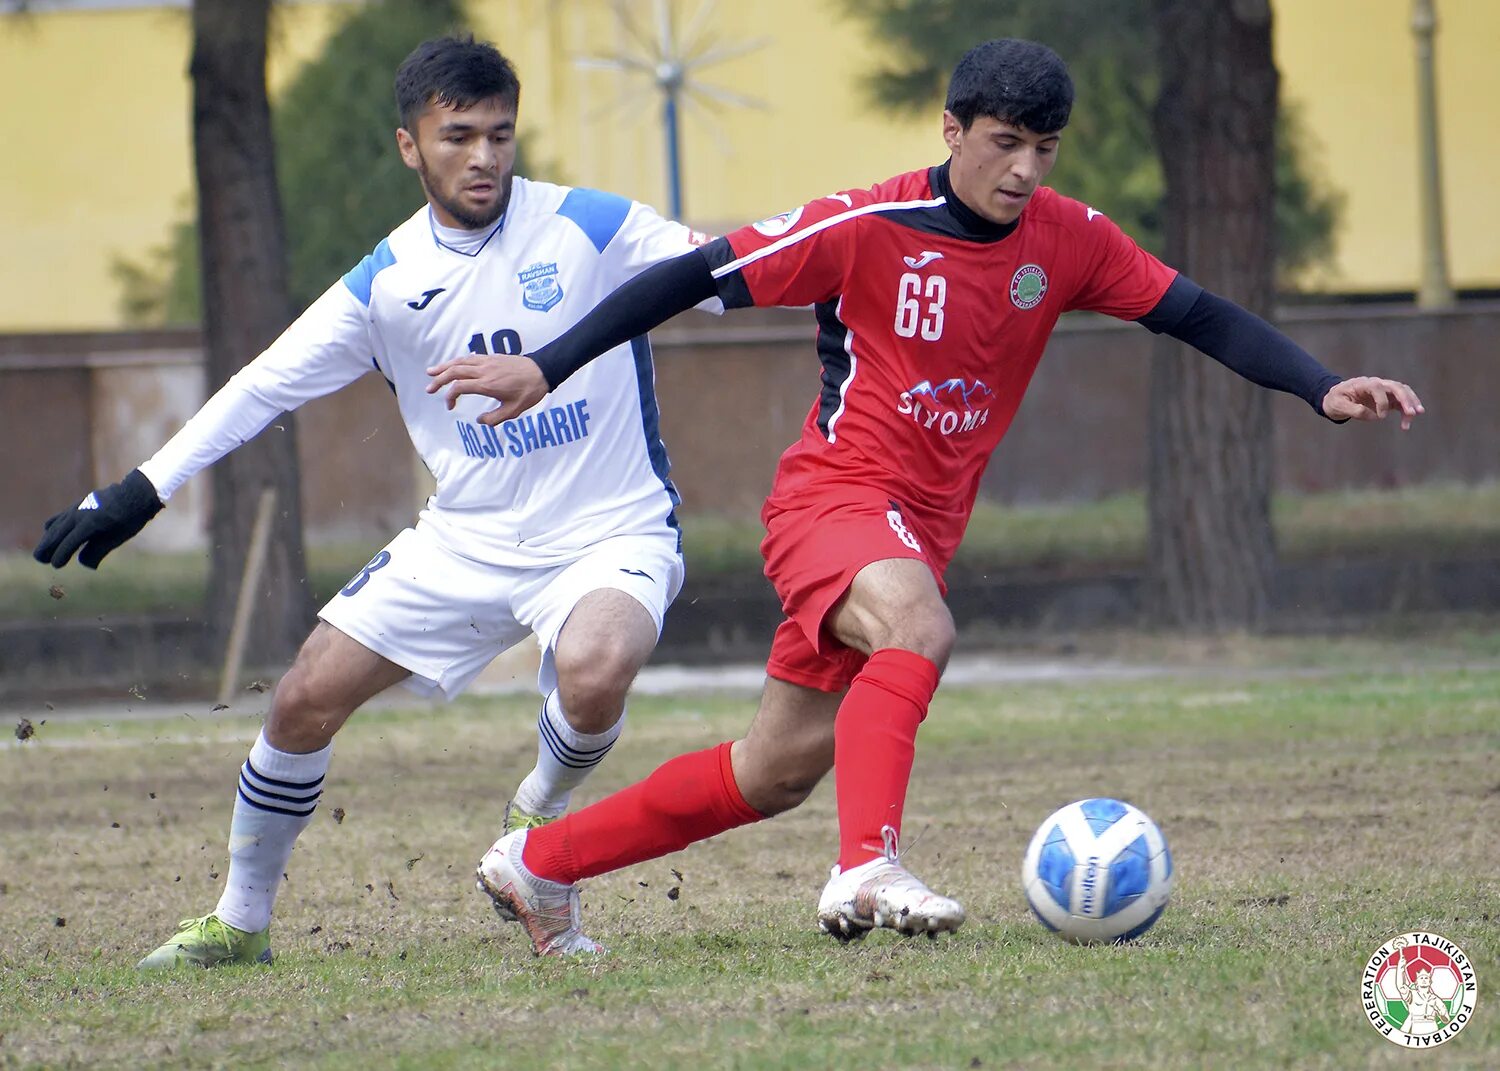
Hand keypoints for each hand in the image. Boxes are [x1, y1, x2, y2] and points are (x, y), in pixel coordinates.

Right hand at [33, 469, 163, 568]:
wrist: (135, 493)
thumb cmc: (129, 518)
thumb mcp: (117, 538)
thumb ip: (98, 551)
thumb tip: (83, 564)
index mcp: (90, 523)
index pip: (69, 542)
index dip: (61, 554)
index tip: (56, 565)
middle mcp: (79, 513)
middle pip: (57, 533)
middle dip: (47, 547)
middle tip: (41, 559)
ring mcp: (77, 507)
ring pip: (56, 524)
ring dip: (49, 538)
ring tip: (44, 550)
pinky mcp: (78, 504)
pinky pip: (61, 516)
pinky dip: (54, 526)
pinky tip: (51, 532)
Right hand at [425, 354, 548, 426]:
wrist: (542, 371)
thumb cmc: (529, 392)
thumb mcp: (514, 411)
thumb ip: (495, 418)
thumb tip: (480, 421)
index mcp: (487, 384)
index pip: (459, 387)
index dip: (450, 397)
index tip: (450, 407)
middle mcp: (484, 370)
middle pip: (454, 371)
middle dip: (439, 380)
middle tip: (429, 388)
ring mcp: (487, 361)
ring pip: (460, 361)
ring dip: (444, 367)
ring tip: (431, 372)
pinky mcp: (491, 357)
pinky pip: (469, 358)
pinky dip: (457, 361)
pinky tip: (452, 366)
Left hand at [1321, 376, 1423, 429]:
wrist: (1335, 398)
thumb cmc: (1335, 400)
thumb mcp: (1338, 406)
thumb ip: (1353, 410)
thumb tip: (1372, 415)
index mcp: (1363, 384)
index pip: (1378, 387)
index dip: (1382, 402)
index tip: (1380, 417)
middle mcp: (1377, 384)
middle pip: (1396, 386)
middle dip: (1405, 399)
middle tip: (1412, 412)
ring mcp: (1384, 390)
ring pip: (1402, 392)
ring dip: (1411, 402)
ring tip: (1417, 414)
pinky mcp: (1387, 398)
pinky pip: (1401, 402)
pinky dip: (1406, 410)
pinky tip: (1407, 422)